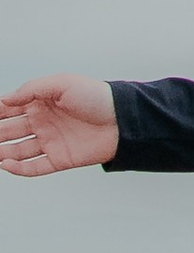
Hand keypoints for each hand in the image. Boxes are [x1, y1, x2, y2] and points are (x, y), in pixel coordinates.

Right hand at [0, 73, 118, 175]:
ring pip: (17, 150)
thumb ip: (32, 89)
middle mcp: (42, 122)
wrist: (123, 120)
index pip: (8, 108)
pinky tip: (6, 164)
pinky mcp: (59, 159)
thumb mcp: (62, 84)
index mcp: (40, 103)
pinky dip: (18, 168)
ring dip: (1, 151)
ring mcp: (50, 141)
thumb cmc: (96, 97)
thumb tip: (6, 99)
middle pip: (8, 130)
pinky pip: (34, 167)